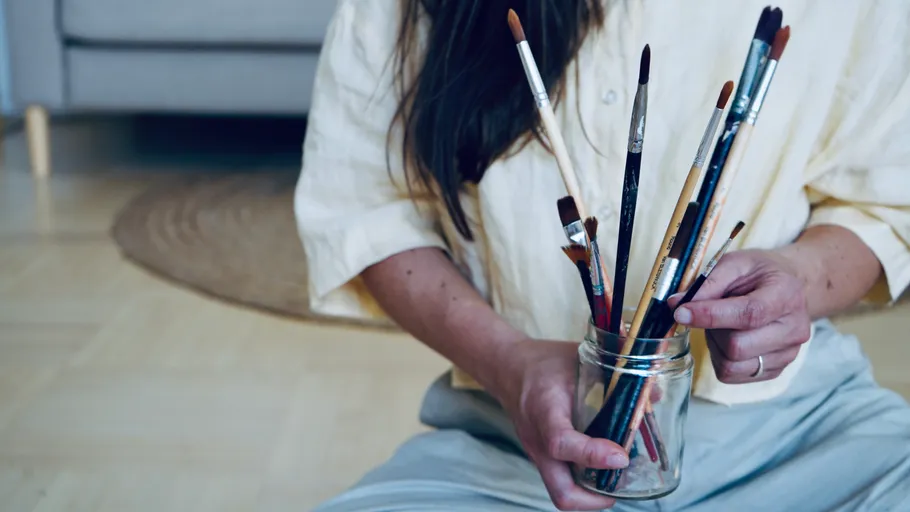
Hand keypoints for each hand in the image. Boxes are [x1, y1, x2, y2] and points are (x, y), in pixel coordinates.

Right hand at [490, 339, 628, 510]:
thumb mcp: (578, 357)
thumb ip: (615, 374)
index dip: (593, 455)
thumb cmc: (544, 362)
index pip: (561, 442)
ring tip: (615, 482)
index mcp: (544, 408)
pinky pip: (560, 480)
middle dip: (593, 500)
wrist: (507, 369)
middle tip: (620, 489)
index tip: (622, 456)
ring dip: (590, 495)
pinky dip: (582, 483)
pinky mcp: (541, 457)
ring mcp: (537, 453)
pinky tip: (602, 469)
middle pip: (559, 489)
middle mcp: (537, 439)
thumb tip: (655, 393)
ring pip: (559, 491)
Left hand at [671, 249, 811, 382]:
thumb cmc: (758, 274)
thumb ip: (707, 283)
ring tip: (721, 326)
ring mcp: (788, 354)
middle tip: (709, 313)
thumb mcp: (735, 264)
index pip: (748, 314)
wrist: (787, 288)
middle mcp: (793, 329)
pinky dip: (720, 358)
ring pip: (732, 365)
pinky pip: (732, 375)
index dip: (710, 315)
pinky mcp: (775, 370)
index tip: (681, 312)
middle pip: (737, 346)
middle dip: (712, 330)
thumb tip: (675, 304)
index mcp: (785, 295)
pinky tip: (727, 339)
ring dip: (715, 346)